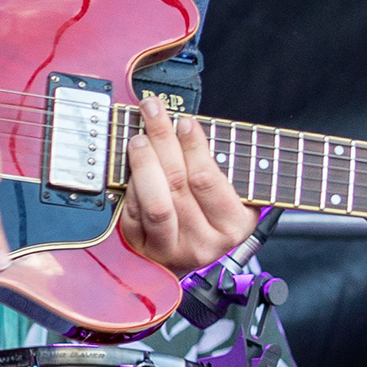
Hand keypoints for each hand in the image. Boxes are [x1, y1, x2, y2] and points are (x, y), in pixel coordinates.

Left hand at [115, 98, 257, 271]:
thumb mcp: (232, 194)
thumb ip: (218, 167)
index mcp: (234, 226)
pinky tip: (134, 165)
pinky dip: (133, 185)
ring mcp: (173, 249)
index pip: (207, 180)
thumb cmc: (214, 214)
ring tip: (140, 138)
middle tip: (154, 114)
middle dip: (163, 142)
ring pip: (154, 202)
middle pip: (177, 185)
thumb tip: (187, 127)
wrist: (192, 252)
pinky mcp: (145, 248)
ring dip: (144, 163)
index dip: (193, 147)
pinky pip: (134, 212)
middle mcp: (205, 242)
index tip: (184, 121)